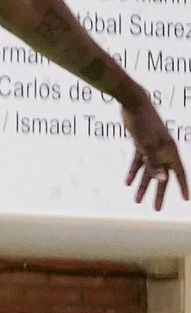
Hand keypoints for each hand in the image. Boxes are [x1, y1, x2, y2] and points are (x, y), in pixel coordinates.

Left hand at [121, 90, 187, 210]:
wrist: (133, 104)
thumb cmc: (143, 124)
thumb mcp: (147, 146)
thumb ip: (154, 164)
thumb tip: (162, 180)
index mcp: (170, 151)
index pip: (179, 173)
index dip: (182, 186)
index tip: (185, 199)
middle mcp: (164, 151)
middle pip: (163, 176)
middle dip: (159, 193)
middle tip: (156, 208)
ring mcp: (152, 147)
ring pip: (149, 171)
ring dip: (143, 185)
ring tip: (137, 200)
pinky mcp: (141, 144)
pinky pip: (139, 162)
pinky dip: (133, 171)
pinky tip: (127, 182)